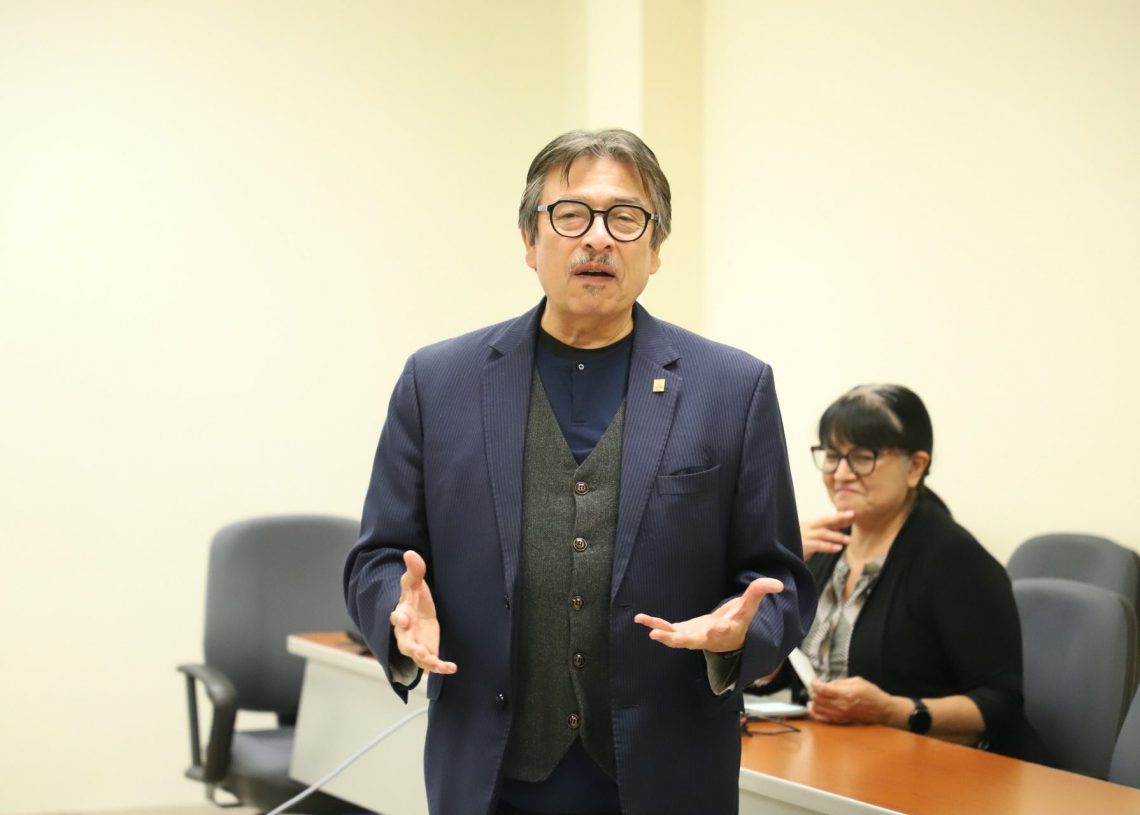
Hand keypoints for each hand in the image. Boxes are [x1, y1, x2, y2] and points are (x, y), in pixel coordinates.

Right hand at [389, 551, 456, 674]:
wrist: (419, 614)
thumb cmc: (415, 598)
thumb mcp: (415, 583)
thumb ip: (415, 570)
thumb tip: (410, 553)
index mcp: (402, 613)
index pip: (397, 616)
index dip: (399, 617)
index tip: (404, 617)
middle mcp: (405, 633)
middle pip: (404, 643)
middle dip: (410, 647)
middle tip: (418, 650)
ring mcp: (416, 644)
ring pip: (416, 657)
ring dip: (424, 660)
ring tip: (434, 663)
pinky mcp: (427, 653)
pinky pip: (432, 663)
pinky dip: (440, 667)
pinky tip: (452, 668)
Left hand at [633, 577, 783, 652]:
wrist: (726, 638)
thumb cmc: (738, 622)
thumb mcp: (748, 607)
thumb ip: (759, 593)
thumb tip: (778, 583)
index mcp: (726, 631)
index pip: (725, 631)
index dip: (721, 629)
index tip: (718, 626)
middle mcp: (707, 637)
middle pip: (694, 640)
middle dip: (681, 639)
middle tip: (669, 637)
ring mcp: (692, 637)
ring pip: (676, 638)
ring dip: (663, 634)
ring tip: (652, 631)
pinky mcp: (681, 633)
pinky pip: (666, 629)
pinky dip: (654, 624)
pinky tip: (640, 619)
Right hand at [800, 511, 853, 559]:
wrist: (781, 551)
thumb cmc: (796, 545)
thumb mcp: (809, 537)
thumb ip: (822, 534)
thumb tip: (839, 531)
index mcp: (809, 524)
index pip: (826, 519)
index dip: (839, 516)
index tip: (852, 514)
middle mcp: (807, 527)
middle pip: (825, 520)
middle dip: (839, 517)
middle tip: (852, 515)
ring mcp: (805, 535)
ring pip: (823, 533)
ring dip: (837, 536)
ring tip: (849, 540)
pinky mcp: (803, 545)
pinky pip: (818, 545)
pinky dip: (829, 546)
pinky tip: (838, 548)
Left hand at [807, 676, 897, 723]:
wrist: (882, 710)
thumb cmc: (872, 695)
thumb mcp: (856, 681)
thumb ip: (840, 683)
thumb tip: (827, 684)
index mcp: (845, 694)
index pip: (822, 690)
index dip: (814, 684)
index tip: (812, 681)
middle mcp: (841, 706)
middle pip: (818, 700)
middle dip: (812, 692)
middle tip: (813, 687)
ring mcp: (840, 715)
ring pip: (818, 710)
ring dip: (813, 702)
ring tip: (813, 697)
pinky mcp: (841, 721)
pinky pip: (824, 719)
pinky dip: (816, 713)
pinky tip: (814, 708)